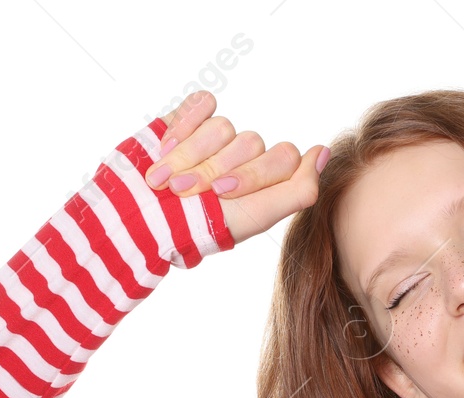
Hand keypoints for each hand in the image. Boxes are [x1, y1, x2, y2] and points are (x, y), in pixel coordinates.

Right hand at [145, 91, 325, 243]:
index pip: (283, 158)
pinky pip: (202, 104)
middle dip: (213, 170)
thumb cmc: (200, 227)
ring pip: (223, 127)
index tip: (220, 195)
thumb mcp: (258, 217)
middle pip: (251, 143)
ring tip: (165, 181)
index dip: (250, 175)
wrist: (139, 218)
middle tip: (185, 192)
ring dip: (190, 156)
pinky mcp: (190, 119)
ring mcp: (217, 138)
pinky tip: (166, 147)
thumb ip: (299, 189)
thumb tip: (323, 152)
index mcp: (268, 181)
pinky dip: (184, 125)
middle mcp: (246, 156)